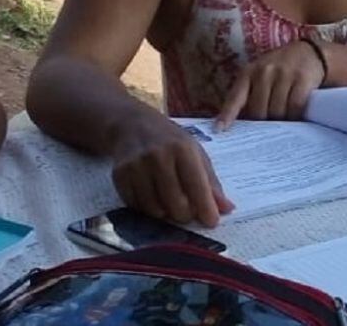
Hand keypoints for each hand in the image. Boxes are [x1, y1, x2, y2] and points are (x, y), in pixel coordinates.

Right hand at [111, 117, 233, 227]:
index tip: (212, 222)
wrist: (132, 125)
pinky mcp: (119, 175)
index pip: (196, 185)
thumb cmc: (170, 140)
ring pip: (154, 209)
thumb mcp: (196, 152)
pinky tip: (152, 198)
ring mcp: (136, 166)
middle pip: (175, 203)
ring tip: (170, 202)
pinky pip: (136, 207)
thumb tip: (227, 209)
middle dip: (185, 214)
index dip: (205, 207)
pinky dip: (147, 210)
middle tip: (188, 211)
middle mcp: (158, 156)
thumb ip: (211, 182)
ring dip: (165, 213)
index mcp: (182, 149)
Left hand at [214, 40, 325, 129]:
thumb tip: (240, 124)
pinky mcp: (302, 79)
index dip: (227, 115)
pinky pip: (295, 107)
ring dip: (281, 121)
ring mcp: (283, 74)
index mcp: (248, 72)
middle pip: (259, 111)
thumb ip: (249, 94)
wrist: (309, 53)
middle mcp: (264, 72)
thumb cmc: (280, 70)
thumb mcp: (259, 75)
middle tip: (269, 128)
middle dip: (264, 123)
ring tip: (284, 122)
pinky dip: (295, 116)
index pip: (235, 97)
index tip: (219, 129)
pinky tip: (296, 117)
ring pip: (277, 111)